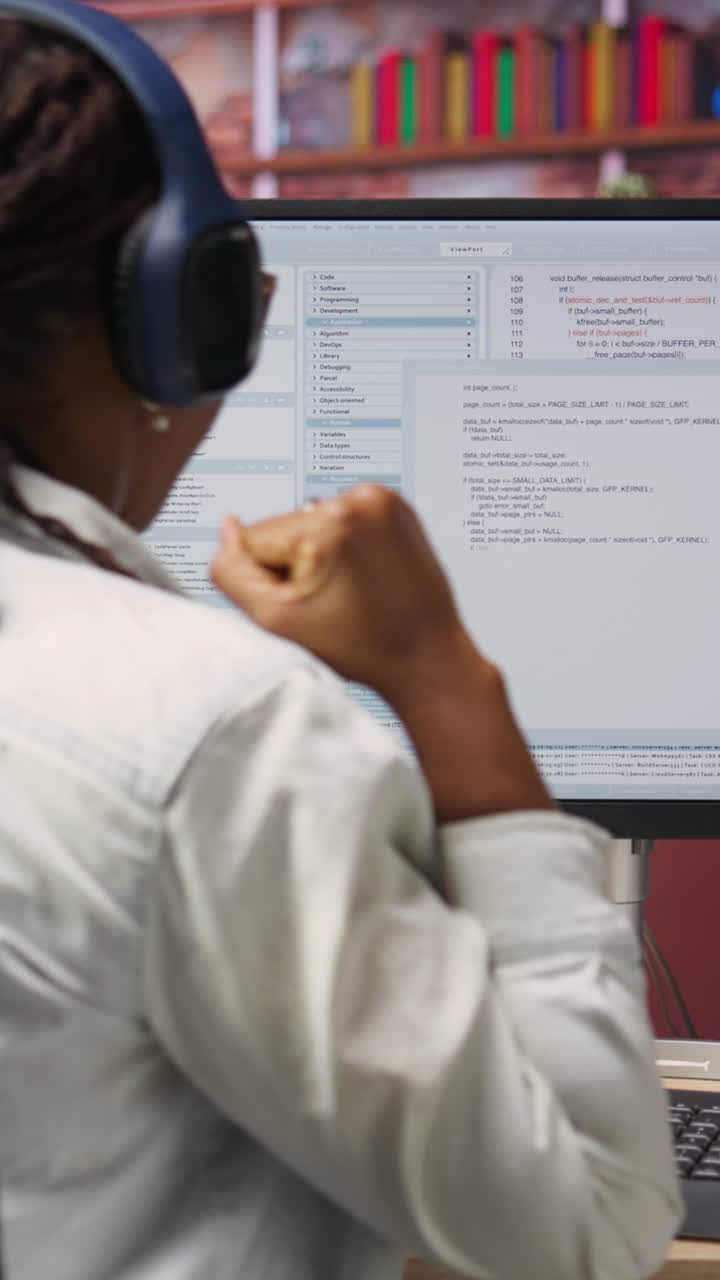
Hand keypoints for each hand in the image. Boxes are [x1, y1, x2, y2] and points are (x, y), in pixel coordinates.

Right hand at [211, 485, 552, 820]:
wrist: (427, 658)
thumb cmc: (363, 649)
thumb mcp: (277, 622)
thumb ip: (233, 574)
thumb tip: (227, 528)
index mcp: (330, 522)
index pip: (255, 541)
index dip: (273, 581)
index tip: (314, 605)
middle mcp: (359, 497)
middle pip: (286, 528)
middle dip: (299, 565)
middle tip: (337, 602)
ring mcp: (383, 498)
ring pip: (312, 523)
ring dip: (323, 555)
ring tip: (354, 591)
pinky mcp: (396, 505)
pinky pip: (343, 519)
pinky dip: (347, 546)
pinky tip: (366, 576)